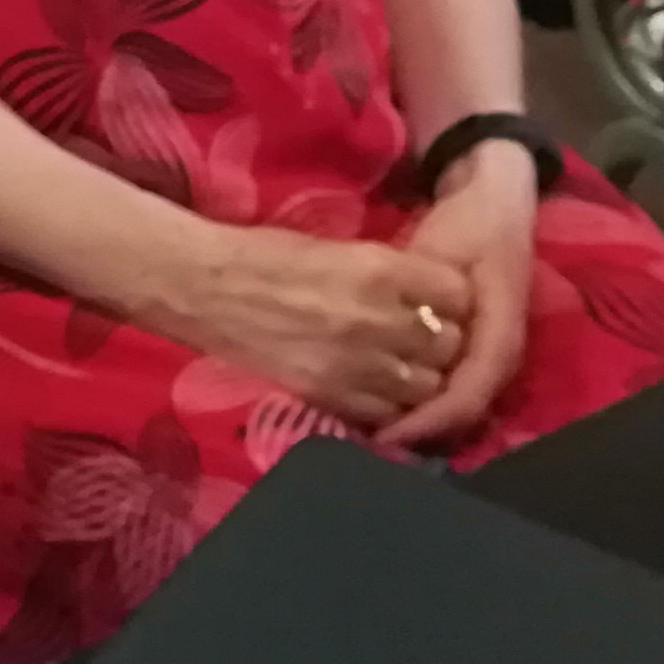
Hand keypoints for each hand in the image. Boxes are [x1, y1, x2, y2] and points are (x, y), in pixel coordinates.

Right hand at [163, 222, 472, 433]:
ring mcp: (357, 365)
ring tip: (401, 368)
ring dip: (421, 379)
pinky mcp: (332, 398)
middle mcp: (378, 319)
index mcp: (381, 269)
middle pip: (448, 345)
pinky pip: (389, 416)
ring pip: (427, 387)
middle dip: (442, 342)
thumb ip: (390, 276)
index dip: (451, 300)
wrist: (206, 287)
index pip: (457, 294)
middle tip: (422, 337)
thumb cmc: (266, 256)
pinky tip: (375, 391)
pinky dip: (391, 408)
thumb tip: (428, 298)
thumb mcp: (339, 247)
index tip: (438, 301)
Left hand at [377, 155, 536, 455]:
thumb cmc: (469, 225)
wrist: (497, 202)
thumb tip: (398, 336)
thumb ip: (424, 294)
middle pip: (466, 411)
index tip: (388, 435)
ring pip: (461, 406)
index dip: (429, 420)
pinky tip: (391, 409)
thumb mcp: (444, 254)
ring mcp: (494, 354)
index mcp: (501, 331)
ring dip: (423, 422)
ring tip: (377, 434)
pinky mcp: (481, 350)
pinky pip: (457, 389)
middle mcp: (503, 353)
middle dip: (423, 432)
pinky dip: (426, 404)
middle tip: (372, 444)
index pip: (469, 394)